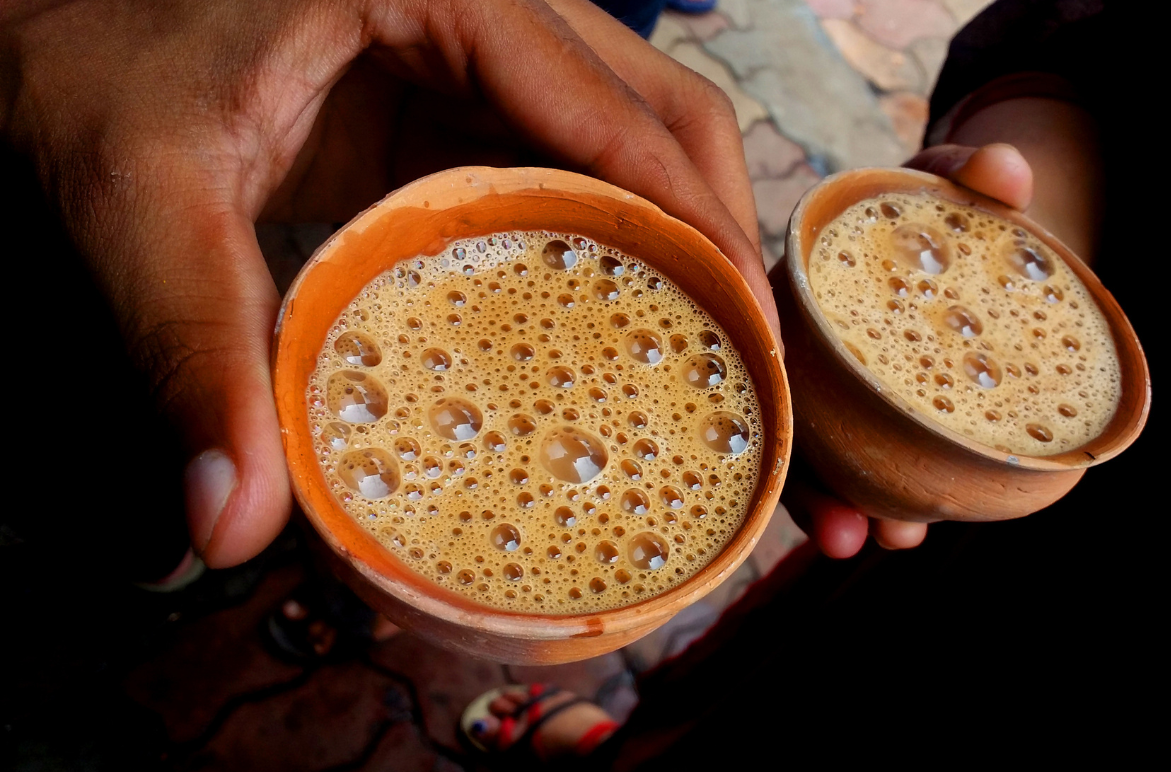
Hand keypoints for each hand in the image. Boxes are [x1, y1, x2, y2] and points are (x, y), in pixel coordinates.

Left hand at [1, 0, 770, 568]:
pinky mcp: (454, 92)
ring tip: (711, 343)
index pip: (608, 107)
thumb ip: (193, 351)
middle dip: (718, 225)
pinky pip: (572, 154)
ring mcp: (475, 44)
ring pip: (635, 126)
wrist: (41, 24)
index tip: (749, 325)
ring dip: (681, 231)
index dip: (693, 219)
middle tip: (748, 352)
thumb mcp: (138, 202)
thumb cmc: (84, 66)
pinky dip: (615, 234)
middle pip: (660, 105)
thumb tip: (231, 520)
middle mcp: (483, 0)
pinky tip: (624, 315)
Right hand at [782, 143, 1035, 556]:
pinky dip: (882, 497)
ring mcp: (840, 390)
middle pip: (786, 424)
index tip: (784, 435)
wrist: (977, 233)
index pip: (764, 348)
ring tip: (894, 540)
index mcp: (793, 292)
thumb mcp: (944, 181)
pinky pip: (868, 461)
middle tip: (845, 536)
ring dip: (846, 507)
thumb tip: (1006, 171)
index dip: (768, 395)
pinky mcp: (879, 416)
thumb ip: (970, 169)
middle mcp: (802, 348)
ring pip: (825, 457)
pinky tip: (907, 530)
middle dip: (807, 489)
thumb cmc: (942, 207)